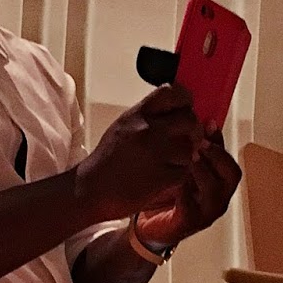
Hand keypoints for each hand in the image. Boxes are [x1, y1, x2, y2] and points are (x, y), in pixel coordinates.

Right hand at [75, 83, 203, 222]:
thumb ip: (148, 116)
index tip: (185, 107)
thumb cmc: (107, 160)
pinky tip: (163, 176)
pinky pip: (184, 171)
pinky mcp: (161, 177)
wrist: (91, 190)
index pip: (172, 93)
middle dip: (192, 130)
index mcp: (137, 115)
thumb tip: (174, 109)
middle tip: (185, 139)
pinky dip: (177, 175)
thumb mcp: (123, 126)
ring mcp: (156, 154)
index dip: (185, 99)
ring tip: (168, 162)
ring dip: (184, 156)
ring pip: (190, 148)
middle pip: (189, 119)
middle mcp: (148, 130)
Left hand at [132, 128, 241, 249]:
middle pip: (232, 174)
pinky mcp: (188, 224)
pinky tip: (174, 182)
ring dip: (203, 172)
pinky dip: (184, 194)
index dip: (219, 140)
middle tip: (200, 142)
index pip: (228, 158)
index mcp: (218, 182)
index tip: (207, 123)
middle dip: (217, 156)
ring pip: (215, 191)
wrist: (149, 225)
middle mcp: (218, 197)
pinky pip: (191, 209)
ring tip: (189, 159)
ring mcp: (205, 213)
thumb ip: (191, 148)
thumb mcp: (181, 167)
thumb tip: (194, 117)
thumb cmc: (167, 195)